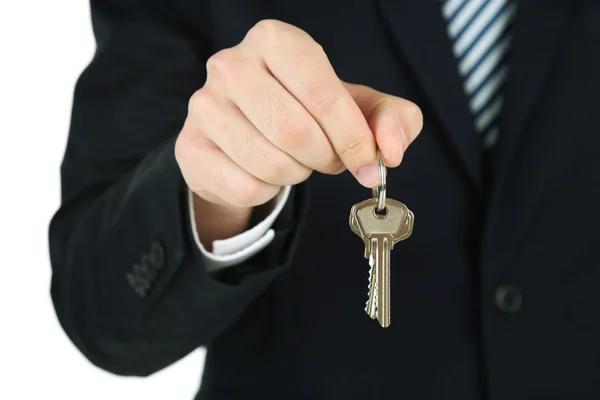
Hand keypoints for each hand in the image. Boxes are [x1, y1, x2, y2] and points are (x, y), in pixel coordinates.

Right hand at [175, 20, 422, 244]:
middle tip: (329, 160)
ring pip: (270, 165)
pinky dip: (268, 191)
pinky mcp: (189, 147)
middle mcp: (231, 65)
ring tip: (296, 160)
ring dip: (297, 175)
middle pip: (295, 133)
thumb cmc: (306, 112)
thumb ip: (392, 119)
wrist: (246, 131)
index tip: (368, 164)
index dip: (352, 137)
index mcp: (275, 40)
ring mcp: (204, 106)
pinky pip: (246, 188)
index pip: (323, 94)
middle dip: (325, 159)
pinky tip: (264, 172)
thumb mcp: (356, 106)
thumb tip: (391, 152)